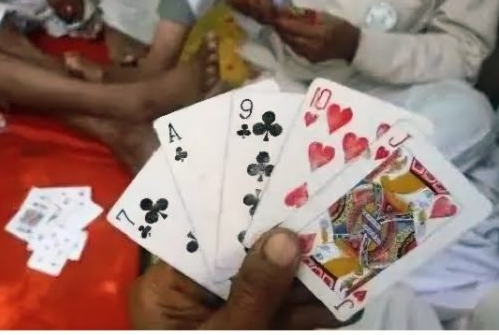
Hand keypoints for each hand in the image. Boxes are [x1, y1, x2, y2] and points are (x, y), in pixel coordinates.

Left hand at [131, 229, 345, 329]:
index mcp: (166, 291)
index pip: (200, 238)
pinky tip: (342, 296)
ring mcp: (224, 319)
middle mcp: (192, 298)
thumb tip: (283, 238)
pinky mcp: (251, 333)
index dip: (240, 214)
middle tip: (319, 212)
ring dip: (306, 277)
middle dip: (282, 244)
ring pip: (268, 288)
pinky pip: (281, 317)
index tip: (275, 188)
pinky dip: (309, 313)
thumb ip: (254, 291)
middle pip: (239, 259)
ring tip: (343, 246)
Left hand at [274, 7, 360, 62]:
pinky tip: (289, 35)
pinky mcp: (309, 60)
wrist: (352, 46)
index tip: (272, 12)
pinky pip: (294, 49)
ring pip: (289, 43)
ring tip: (280, 25)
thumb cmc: (340, 27)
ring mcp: (310, 55)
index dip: (280, 19)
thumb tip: (285, 9)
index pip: (292, 26)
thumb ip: (305, 14)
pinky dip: (290, 41)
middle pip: (288, 36)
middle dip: (279, 27)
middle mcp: (313, 46)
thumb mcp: (325, 16)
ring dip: (283, 34)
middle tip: (273, 17)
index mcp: (319, 32)